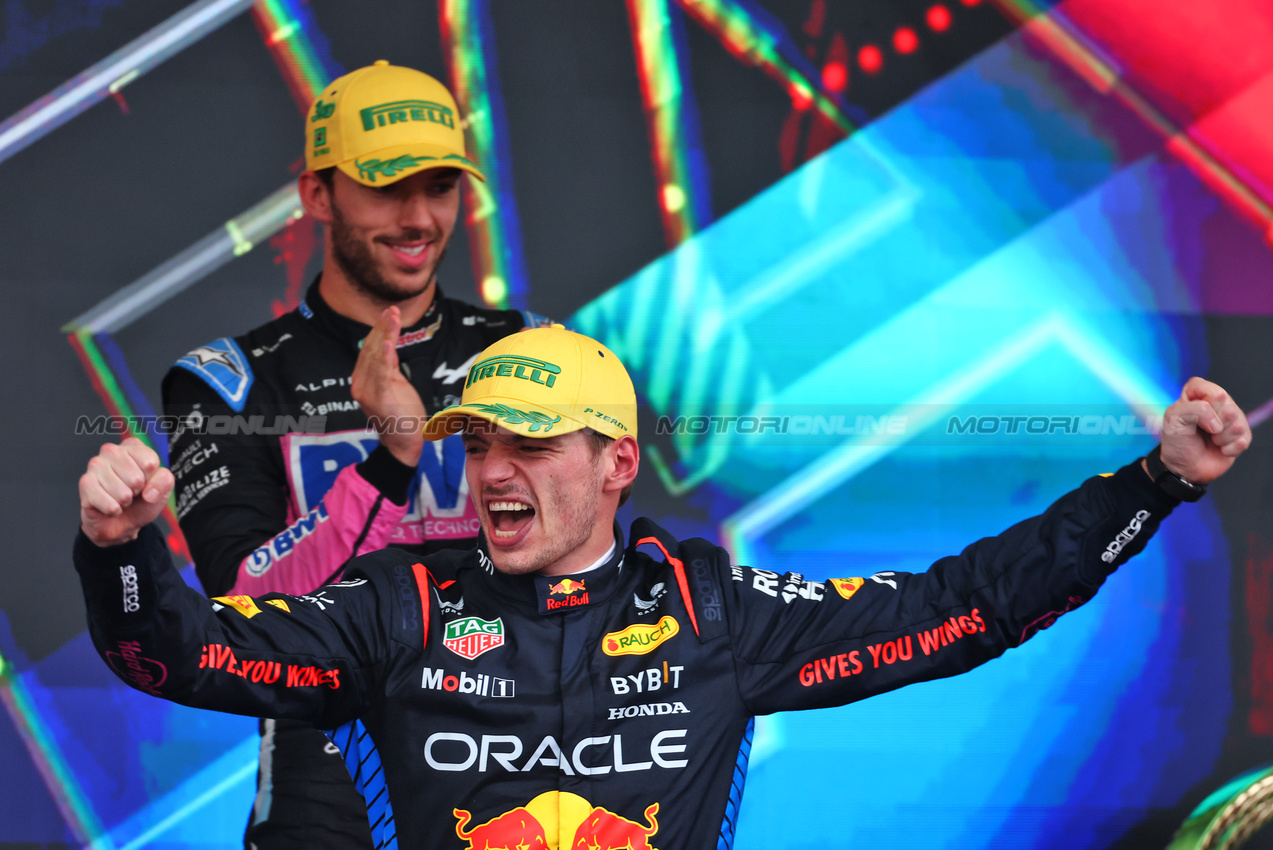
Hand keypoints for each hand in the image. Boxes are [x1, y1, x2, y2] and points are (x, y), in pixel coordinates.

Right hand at [80, 438, 173, 546]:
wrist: (121, 522)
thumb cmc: (140, 501)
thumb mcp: (161, 490)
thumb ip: (164, 482)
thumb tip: (149, 491)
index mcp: (133, 447)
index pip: (150, 462)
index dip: (151, 479)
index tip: (145, 481)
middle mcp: (112, 451)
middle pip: (136, 478)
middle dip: (136, 492)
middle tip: (131, 492)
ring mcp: (96, 465)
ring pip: (122, 493)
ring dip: (124, 502)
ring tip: (120, 498)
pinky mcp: (85, 483)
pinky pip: (109, 504)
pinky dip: (114, 511)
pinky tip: (110, 505)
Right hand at [351, 306, 425, 466]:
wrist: (403, 442)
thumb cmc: (401, 413)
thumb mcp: (395, 383)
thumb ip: (388, 366)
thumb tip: (387, 343)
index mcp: (363, 378)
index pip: (371, 348)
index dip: (379, 329)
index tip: (389, 311)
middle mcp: (361, 384)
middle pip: (372, 349)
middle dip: (383, 327)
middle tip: (392, 309)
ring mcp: (368, 393)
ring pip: (377, 358)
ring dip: (385, 335)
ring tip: (392, 318)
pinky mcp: (380, 400)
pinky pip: (382, 376)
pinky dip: (385, 358)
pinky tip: (389, 343)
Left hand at [1158, 377, 1251, 484]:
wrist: (1184, 468)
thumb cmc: (1177, 442)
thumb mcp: (1173, 419)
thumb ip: (1195, 410)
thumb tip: (1218, 423)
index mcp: (1197, 393)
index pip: (1211, 389)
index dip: (1206, 405)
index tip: (1194, 418)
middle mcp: (1216, 403)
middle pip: (1228, 406)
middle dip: (1214, 424)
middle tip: (1203, 431)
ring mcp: (1231, 418)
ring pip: (1238, 422)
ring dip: (1221, 437)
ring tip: (1211, 440)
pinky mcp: (1241, 434)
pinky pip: (1245, 438)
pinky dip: (1230, 448)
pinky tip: (1220, 449)